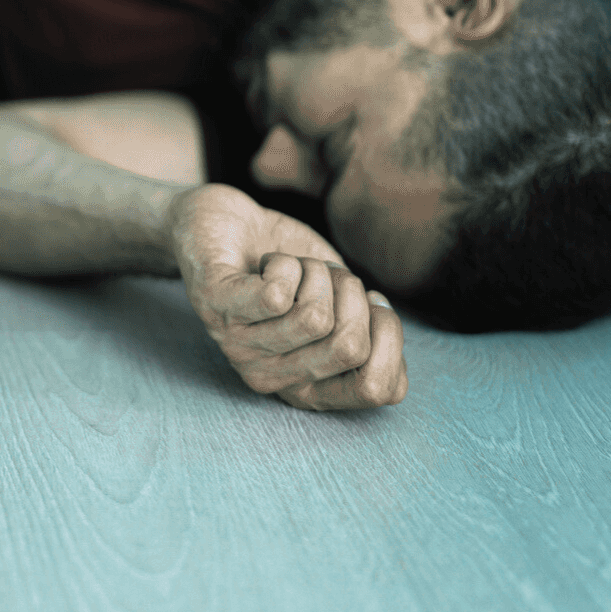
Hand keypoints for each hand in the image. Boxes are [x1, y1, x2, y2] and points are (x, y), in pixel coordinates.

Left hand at [167, 184, 408, 411]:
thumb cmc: (289, 268)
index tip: (370, 301)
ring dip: (316, 273)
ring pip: (315, 317)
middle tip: (324, 276)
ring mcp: (237, 344)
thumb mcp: (339, 305)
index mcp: (303, 385)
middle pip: (349, 347)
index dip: (390, 336)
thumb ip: (366, 337)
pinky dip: (286, 263)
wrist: (225, 221)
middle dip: (352, 293)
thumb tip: (395, 369)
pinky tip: (269, 262)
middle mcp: (268, 376)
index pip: (373, 390)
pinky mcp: (214, 304)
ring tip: (294, 266)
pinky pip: (276, 294)